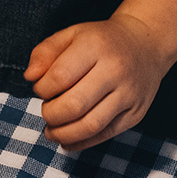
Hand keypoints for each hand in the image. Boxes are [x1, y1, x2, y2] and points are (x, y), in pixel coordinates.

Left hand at [24, 12, 172, 151]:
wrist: (146, 44)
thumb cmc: (102, 41)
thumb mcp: (72, 34)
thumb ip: (45, 52)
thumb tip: (30, 77)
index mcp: (96, 46)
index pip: (59, 77)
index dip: (42, 89)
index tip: (41, 88)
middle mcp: (115, 70)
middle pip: (74, 105)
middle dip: (51, 114)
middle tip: (47, 111)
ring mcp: (129, 94)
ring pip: (90, 125)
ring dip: (63, 134)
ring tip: (52, 131)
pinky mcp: (136, 113)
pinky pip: (105, 135)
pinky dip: (81, 143)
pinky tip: (67, 140)